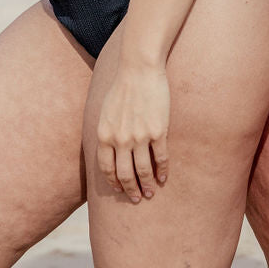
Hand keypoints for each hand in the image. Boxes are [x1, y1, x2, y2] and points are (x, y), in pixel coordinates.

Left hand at [95, 62, 170, 202]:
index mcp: (105, 135)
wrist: (139, 69)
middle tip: (137, 198)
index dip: (114, 183)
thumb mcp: (105, 111)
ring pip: (143, 171)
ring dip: (147, 185)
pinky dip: (162, 171)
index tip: (120, 190)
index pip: (107, 169)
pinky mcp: (158, 131)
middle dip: (131, 190)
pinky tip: (164, 178)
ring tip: (151, 192)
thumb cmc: (122, 87)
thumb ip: (106, 132)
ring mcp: (139, 137)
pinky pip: (160, 158)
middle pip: (125, 175)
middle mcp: (120, 140)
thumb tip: (108, 149)